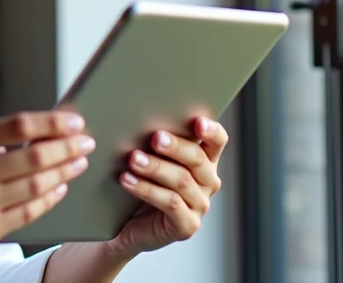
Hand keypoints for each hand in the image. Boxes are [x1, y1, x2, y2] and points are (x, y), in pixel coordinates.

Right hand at [0, 111, 96, 271]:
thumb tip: (31, 131)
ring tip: (78, 163)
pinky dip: (50, 198)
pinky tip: (60, 189)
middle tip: (85, 142)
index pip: (18, 125)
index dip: (52, 122)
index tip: (74, 120)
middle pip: (35, 156)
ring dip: (64, 172)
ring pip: (37, 185)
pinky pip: (30, 212)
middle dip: (68, 147)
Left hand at [110, 116, 227, 254]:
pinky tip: (127, 180)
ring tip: (133, 159)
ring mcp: (199, 205)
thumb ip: (152, 139)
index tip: (197, 122)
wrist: (125, 224)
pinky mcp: (187, 225)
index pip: (217, 141)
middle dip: (176, 147)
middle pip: (198, 160)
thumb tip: (135, 117)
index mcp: (203, 160)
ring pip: (182, 181)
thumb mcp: (146, 156)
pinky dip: (148, 190)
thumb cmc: (137, 181)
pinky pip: (171, 204)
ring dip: (156, 167)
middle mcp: (207, 182)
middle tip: (155, 138)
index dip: (211, 131)